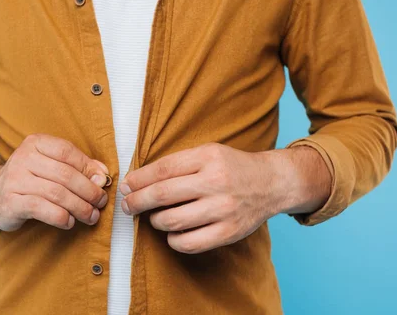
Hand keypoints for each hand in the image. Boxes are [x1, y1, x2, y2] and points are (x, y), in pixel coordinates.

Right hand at [0, 134, 109, 231]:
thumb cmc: (30, 179)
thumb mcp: (51, 165)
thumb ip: (77, 166)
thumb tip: (102, 174)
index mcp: (36, 143)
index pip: (68, 152)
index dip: (89, 168)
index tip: (103, 182)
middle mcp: (23, 158)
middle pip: (66, 175)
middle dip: (89, 191)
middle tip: (101, 202)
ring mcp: (14, 179)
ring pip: (57, 194)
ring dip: (80, 207)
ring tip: (91, 216)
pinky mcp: (10, 202)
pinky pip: (43, 209)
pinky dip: (61, 217)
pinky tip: (69, 222)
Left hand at [119, 143, 330, 253]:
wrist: (272, 183)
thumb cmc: (232, 167)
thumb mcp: (208, 152)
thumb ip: (177, 164)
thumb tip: (137, 181)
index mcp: (208, 157)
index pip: (162, 170)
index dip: (138, 179)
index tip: (125, 186)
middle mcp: (216, 182)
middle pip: (162, 195)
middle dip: (137, 201)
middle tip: (126, 205)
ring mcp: (224, 209)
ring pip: (172, 221)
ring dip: (154, 221)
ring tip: (154, 217)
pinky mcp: (229, 232)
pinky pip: (189, 243)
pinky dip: (173, 240)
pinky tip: (171, 232)